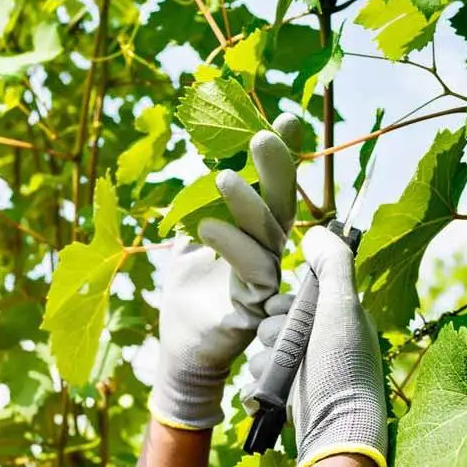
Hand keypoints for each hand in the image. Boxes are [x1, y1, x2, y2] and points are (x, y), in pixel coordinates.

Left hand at [150, 113, 301, 430]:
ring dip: (247, 204)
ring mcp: (267, 282)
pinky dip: (233, 247)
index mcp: (257, 235)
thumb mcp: (185, 242)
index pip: (275, 190)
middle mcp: (270, 254)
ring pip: (270, 236)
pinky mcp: (257, 309)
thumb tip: (204, 164)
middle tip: (262, 136)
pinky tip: (207, 228)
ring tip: (221, 178)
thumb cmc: (186, 294)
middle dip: (277, 168)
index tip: (287, 117)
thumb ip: (197, 207)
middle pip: (282, 206)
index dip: (283, 157)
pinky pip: (254, 273)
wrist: (180, 348)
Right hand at [248, 226, 388, 466]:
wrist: (334, 432)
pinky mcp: (286, 397)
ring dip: (265, 364)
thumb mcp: (342, 310)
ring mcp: (302, 372)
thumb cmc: (343, 369)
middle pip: (271, 323)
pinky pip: (256, 382)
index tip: (286, 314)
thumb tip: (318, 229)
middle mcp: (320, 343)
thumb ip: (333, 266)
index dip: (283, 305)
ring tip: (282, 379)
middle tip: (287, 350)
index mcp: (337, 319)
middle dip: (272, 336)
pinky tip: (272, 397)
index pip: (293, 297)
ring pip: (261, 353)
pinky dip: (259, 389)